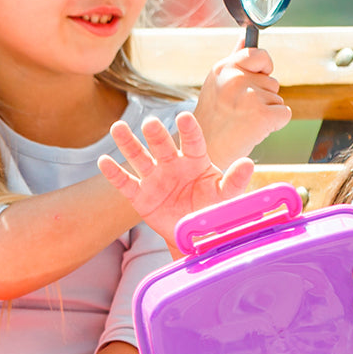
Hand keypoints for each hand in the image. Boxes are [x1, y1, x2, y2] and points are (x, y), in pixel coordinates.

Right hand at [99, 111, 254, 250]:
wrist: (196, 236)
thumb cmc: (213, 210)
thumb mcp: (226, 197)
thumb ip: (235, 181)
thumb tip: (248, 163)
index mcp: (196, 162)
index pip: (193, 142)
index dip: (189, 130)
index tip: (184, 117)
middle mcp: (173, 165)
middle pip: (162, 146)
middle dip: (156, 134)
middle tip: (151, 123)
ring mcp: (155, 179)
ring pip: (139, 158)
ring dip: (128, 144)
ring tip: (118, 128)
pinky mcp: (141, 196)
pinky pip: (126, 183)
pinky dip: (114, 174)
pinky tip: (103, 161)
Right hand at [193, 43, 291, 165]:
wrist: (208, 151)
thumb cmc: (214, 120)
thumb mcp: (217, 83)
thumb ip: (235, 59)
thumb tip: (245, 36)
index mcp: (224, 68)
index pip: (258, 54)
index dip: (264, 67)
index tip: (259, 77)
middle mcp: (236, 78)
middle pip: (271, 82)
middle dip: (262, 98)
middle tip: (241, 112)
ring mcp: (249, 96)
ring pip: (277, 99)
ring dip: (267, 112)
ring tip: (244, 121)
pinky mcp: (262, 115)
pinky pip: (285, 113)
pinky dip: (276, 124)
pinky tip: (255, 130)